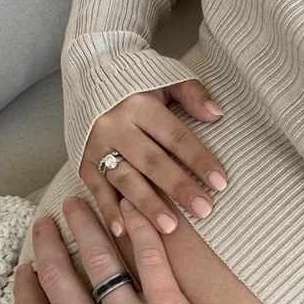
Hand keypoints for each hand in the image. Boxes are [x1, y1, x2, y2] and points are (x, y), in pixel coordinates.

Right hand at [13, 194, 250, 303]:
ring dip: (87, 225)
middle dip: (49, 243)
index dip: (26, 286)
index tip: (26, 267)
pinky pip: (152, 261)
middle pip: (60, 277)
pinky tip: (133, 208)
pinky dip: (141, 230)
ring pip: (101, 260)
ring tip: (81, 202)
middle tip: (48, 220)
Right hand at [80, 80, 228, 238]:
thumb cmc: (138, 80)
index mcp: (139, 104)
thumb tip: (217, 114)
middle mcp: (115, 125)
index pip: (175, 136)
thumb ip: (192, 94)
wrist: (90, 73)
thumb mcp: (167, 77)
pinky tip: (123, 231)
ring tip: (170, 227)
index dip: (198, 159)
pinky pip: (96, 189)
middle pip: (152, 161)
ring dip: (147, 205)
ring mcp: (96, 146)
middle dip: (178, 188)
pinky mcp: (83, 161)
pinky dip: (108, 211)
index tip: (220, 183)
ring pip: (125, 179)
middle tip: (203, 210)